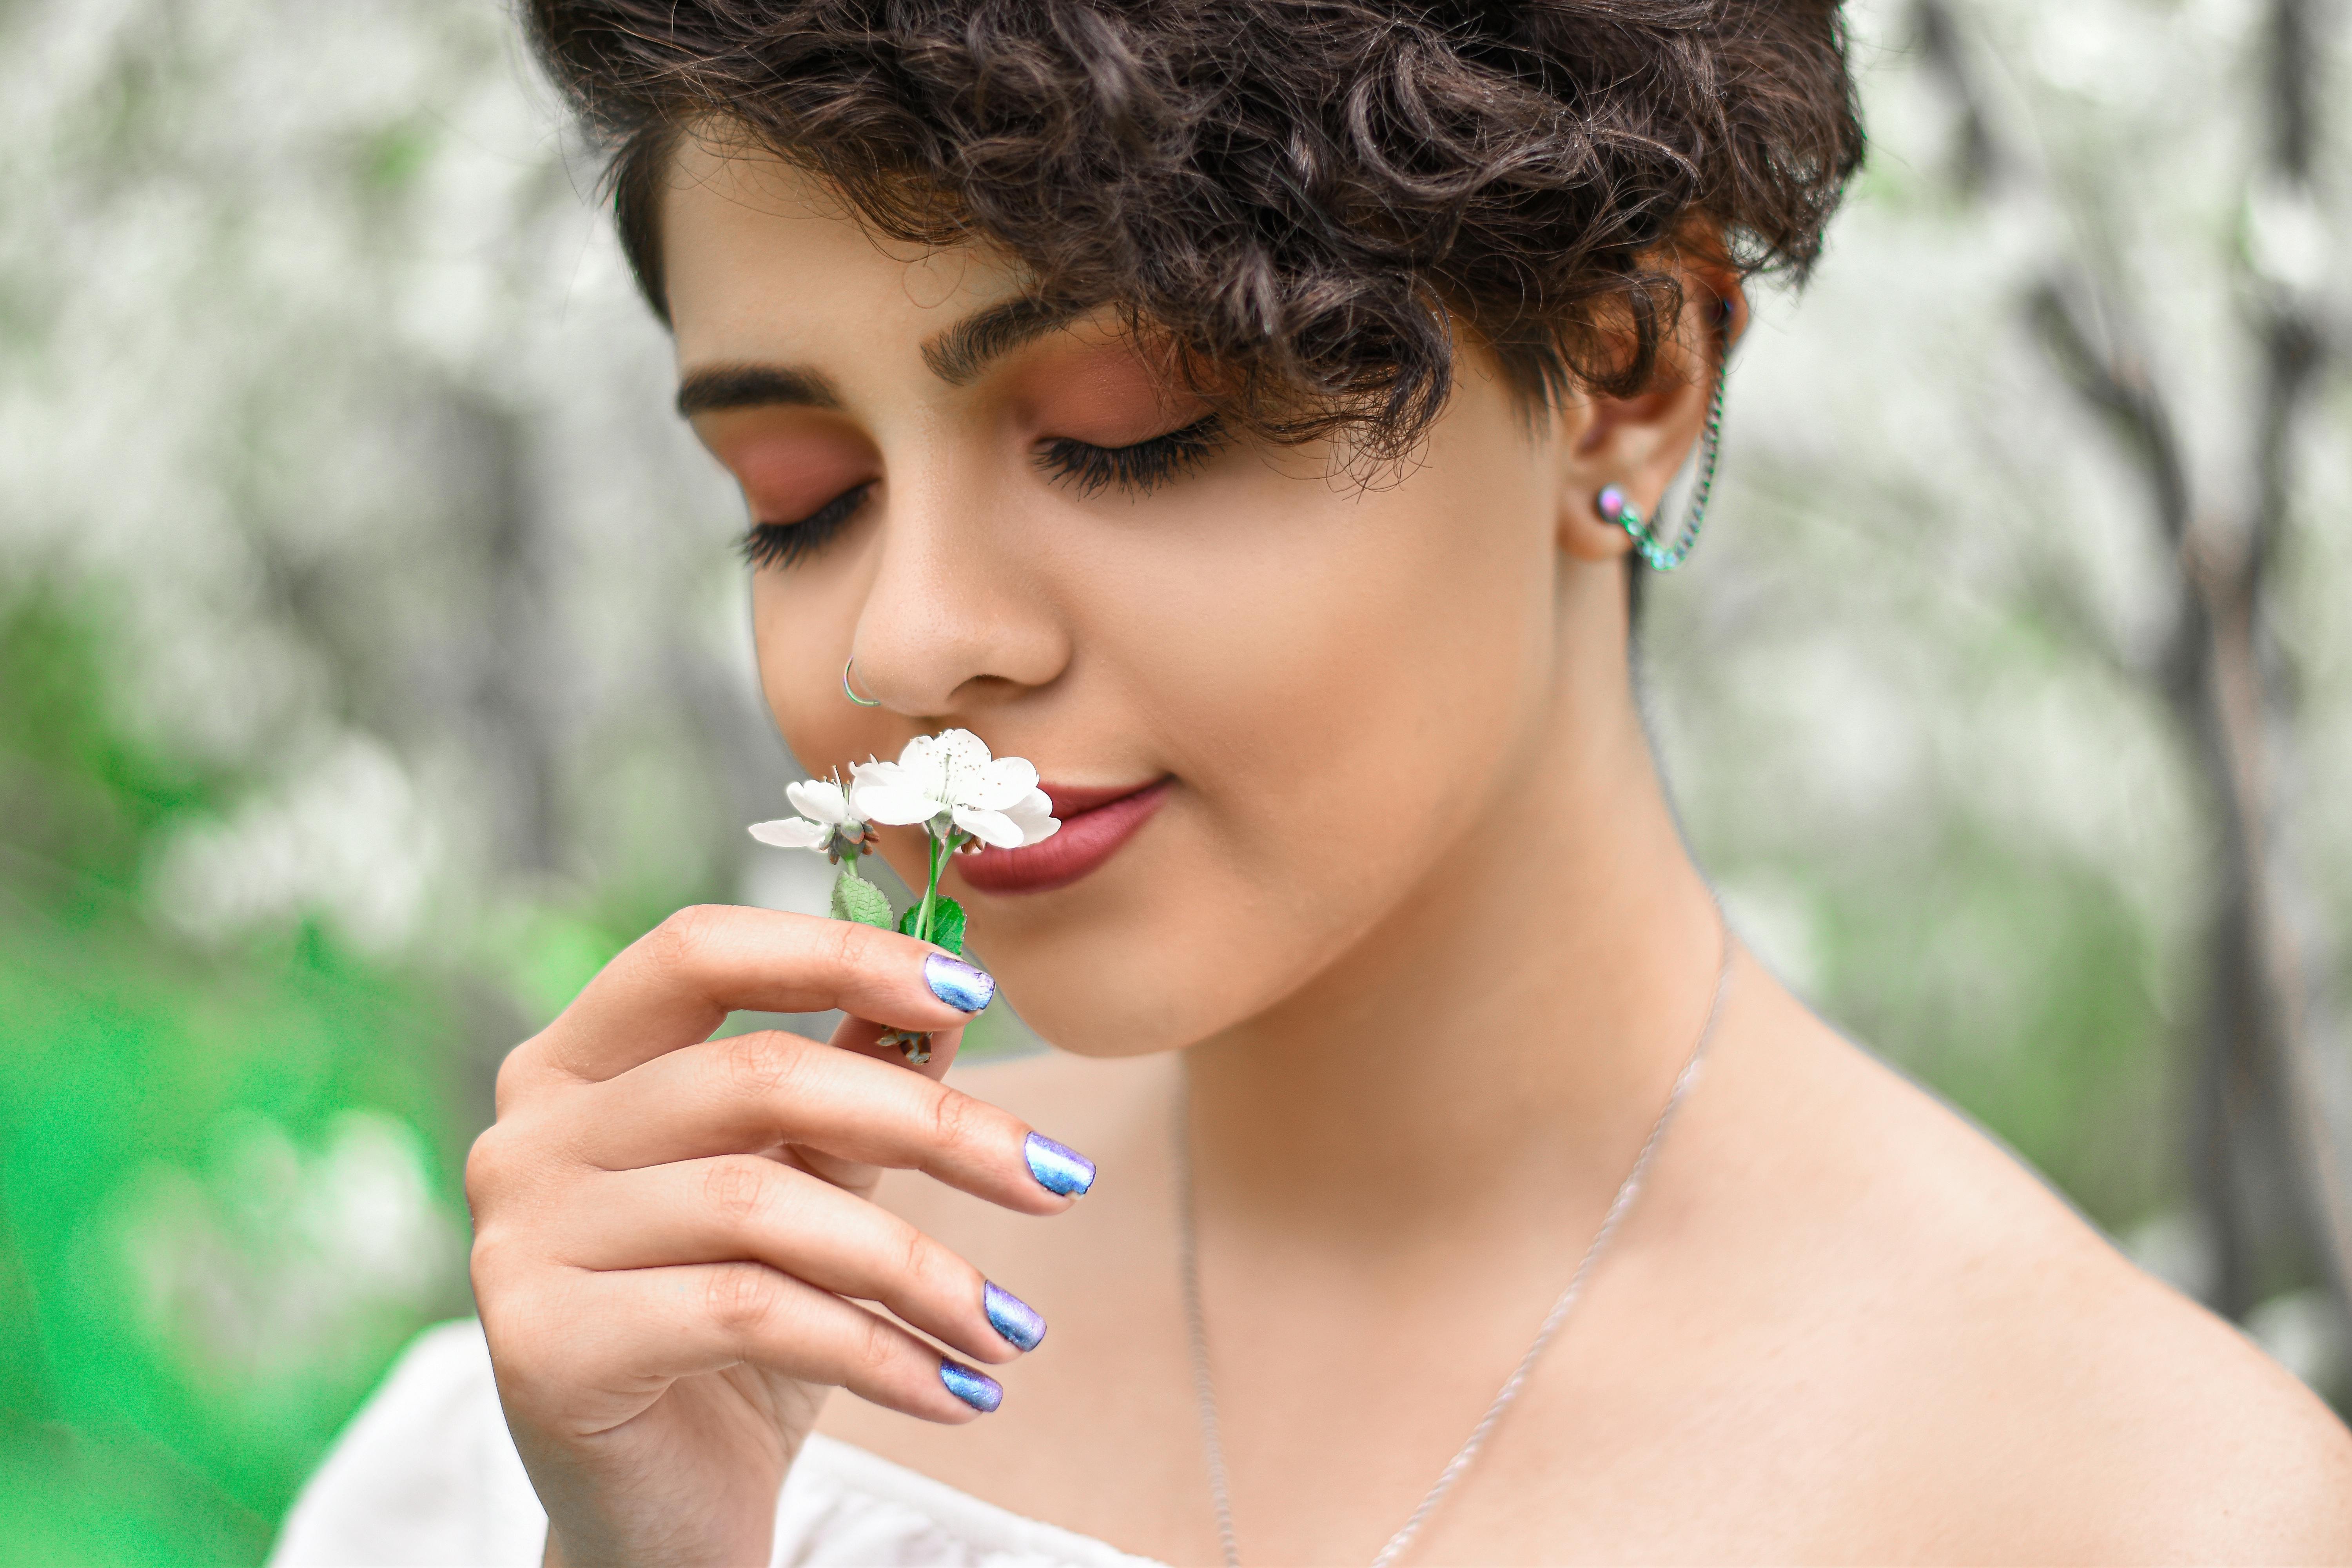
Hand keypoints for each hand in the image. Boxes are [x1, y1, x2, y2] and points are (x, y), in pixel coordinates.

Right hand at [465, 905, 1090, 1566]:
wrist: (660, 1516)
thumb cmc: (732, 1333)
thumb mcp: (804, 1187)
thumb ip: (854, 1079)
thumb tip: (951, 992)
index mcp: (572, 1063)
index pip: (698, 950)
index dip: (839, 951)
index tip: (976, 989)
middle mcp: (526, 1135)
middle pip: (756, 1075)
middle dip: (933, 1125)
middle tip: (1058, 1178)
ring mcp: (521, 1240)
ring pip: (763, 1206)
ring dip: (922, 1269)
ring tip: (1011, 1328)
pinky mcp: (544, 1348)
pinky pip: (750, 1315)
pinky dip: (881, 1353)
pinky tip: (959, 1391)